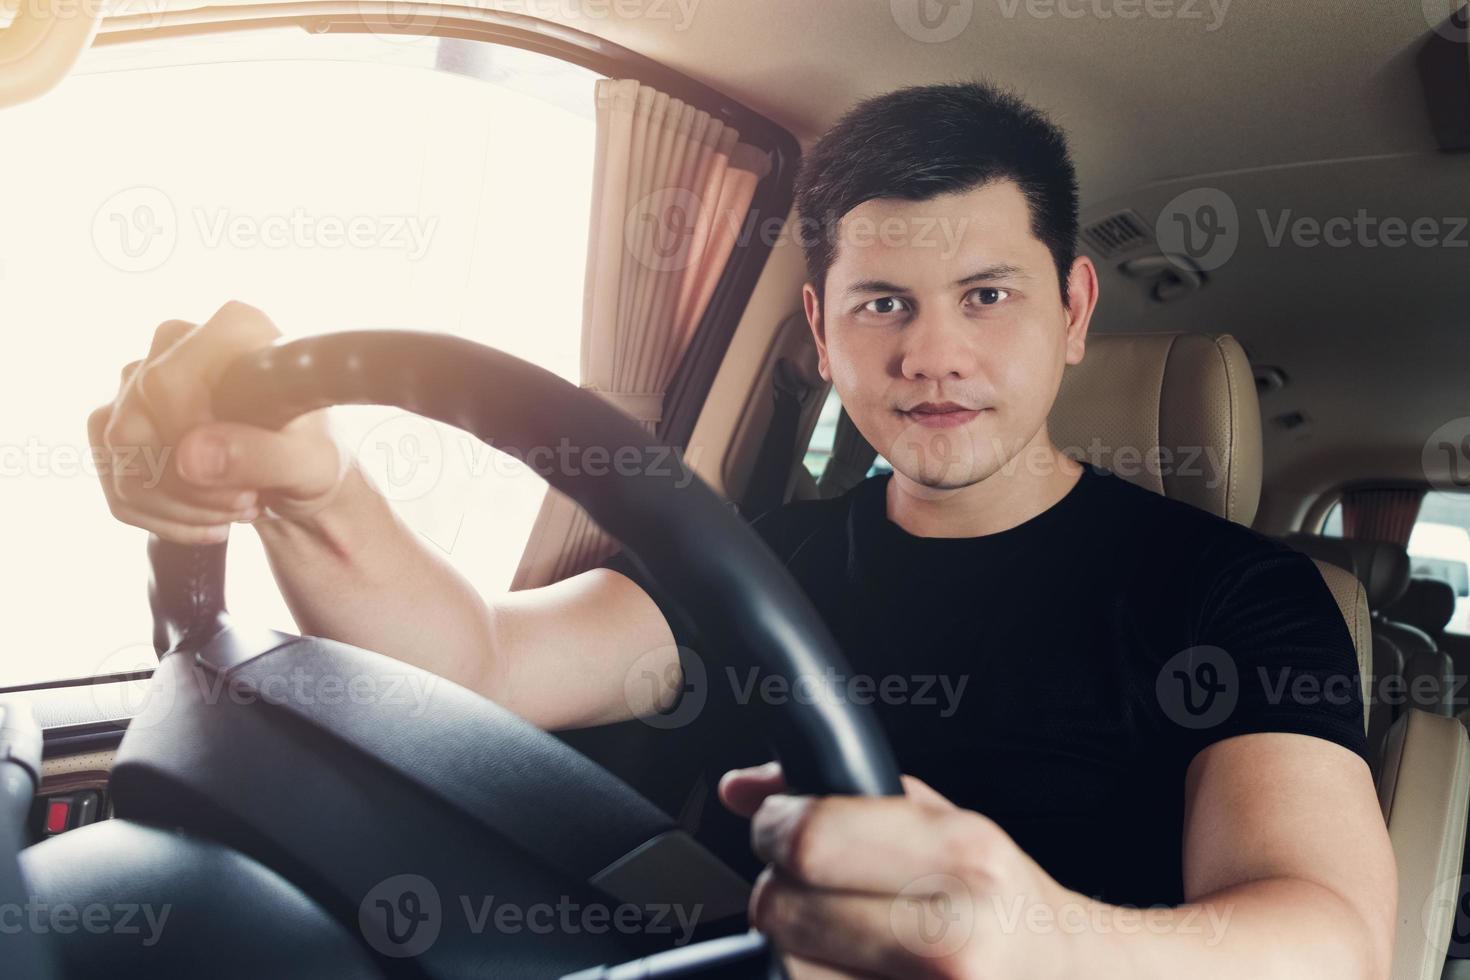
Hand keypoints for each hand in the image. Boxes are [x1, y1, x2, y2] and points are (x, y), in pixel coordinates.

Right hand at [87, 300, 346, 544]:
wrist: (298, 475)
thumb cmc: (312, 455)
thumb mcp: (312, 464)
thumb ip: (263, 455)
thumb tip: (192, 457)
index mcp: (233, 328)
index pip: (167, 383)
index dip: (190, 440)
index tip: (244, 480)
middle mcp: (176, 342)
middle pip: (134, 422)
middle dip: (190, 485)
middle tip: (248, 502)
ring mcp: (139, 378)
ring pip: (119, 454)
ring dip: (178, 504)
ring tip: (235, 506)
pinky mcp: (117, 419)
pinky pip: (115, 481)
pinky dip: (161, 515)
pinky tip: (207, 517)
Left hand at [720, 763, 1093, 979]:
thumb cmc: (1009, 905)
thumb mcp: (949, 824)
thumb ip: (844, 793)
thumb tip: (741, 789)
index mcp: (963, 857)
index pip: (812, 838)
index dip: (776, 827)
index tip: (779, 827)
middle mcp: (952, 936)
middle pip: (784, 908)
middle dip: (781, 888)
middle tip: (811, 886)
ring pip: (786, 965)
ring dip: (795, 946)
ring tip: (840, 936)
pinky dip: (818, 975)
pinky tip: (852, 968)